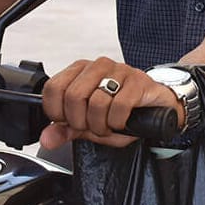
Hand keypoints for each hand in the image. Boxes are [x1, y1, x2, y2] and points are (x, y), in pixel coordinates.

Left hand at [39, 57, 179, 149]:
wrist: (157, 107)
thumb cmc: (122, 112)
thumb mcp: (89, 124)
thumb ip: (66, 130)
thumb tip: (46, 138)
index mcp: (80, 71)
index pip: (53, 88)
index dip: (57, 112)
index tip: (69, 122)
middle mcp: (98, 66)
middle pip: (73, 96)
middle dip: (81, 121)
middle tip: (92, 127)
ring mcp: (119, 70)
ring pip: (96, 102)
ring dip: (101, 124)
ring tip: (108, 125)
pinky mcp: (138, 80)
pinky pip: (119, 106)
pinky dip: (118, 122)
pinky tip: (122, 122)